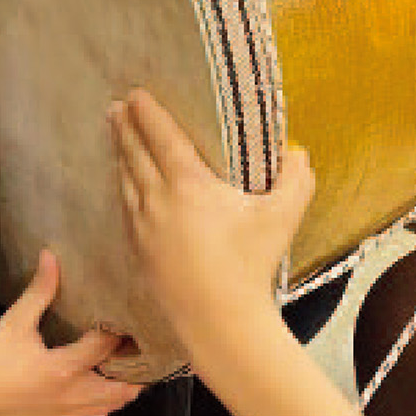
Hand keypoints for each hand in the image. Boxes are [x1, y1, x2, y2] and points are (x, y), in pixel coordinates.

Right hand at [0, 249, 141, 415]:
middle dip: (134, 367)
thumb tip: (51, 257)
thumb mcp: (14, 322)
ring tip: (124, 365)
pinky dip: (104, 406)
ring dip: (122, 388)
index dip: (120, 330)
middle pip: (122, 388)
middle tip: (137, 345)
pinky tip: (100, 389)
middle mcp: (71, 396)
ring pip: (111, 406)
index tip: (129, 315)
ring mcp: (67, 415)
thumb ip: (39, 291)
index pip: (106, 347)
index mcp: (63, 369)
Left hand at [110, 89, 312, 348]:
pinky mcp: (140, 254)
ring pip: (127, 182)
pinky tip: (127, 190)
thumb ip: (296, 177)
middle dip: (125, 128)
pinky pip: (127, 211)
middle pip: (135, 155)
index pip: (162, 137)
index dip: (147, 113)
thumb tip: (298, 151)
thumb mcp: (283, 215)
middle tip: (116, 108)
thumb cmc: (251, 265)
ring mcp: (145, 229)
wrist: (221, 321)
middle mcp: (159, 201)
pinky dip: (124, 190)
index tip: (135, 94)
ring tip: (118, 141)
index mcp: (188, 184)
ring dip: (121, 156)